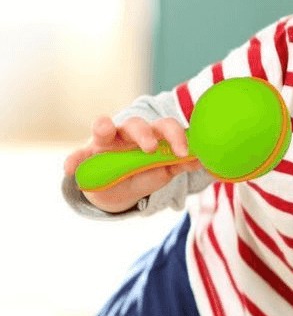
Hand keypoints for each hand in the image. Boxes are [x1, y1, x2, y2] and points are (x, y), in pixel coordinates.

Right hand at [63, 115, 201, 212]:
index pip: (164, 127)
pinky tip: (70, 169)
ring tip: (103, 131)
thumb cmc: (142, 174)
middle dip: (144, 133)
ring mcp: (104, 142)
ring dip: (104, 127)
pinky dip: (73, 160)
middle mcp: (127, 134)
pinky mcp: (85, 156)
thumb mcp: (161, 171)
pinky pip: (77, 155)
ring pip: (104, 128)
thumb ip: (177, 164)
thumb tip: (200, 159)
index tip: (184, 152)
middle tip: (151, 148)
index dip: (175, 135)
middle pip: (136, 124)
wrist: (116, 191)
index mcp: (151, 136)